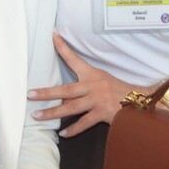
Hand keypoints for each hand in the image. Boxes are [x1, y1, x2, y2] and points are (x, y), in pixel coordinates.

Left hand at [28, 33, 146, 136]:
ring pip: (70, 108)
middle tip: (29, 94)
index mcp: (92, 74)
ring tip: (37, 116)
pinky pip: (84, 123)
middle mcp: (93, 85)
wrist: (139, 101)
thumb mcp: (102, 80)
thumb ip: (85, 85)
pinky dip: (73, 128)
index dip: (63, 48)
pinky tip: (63, 133)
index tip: (52, 36)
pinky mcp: (102, 113)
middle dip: (45, 92)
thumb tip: (63, 94)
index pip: (75, 59)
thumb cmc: (118, 91)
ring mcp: (97, 100)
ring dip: (52, 112)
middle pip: (65, 89)